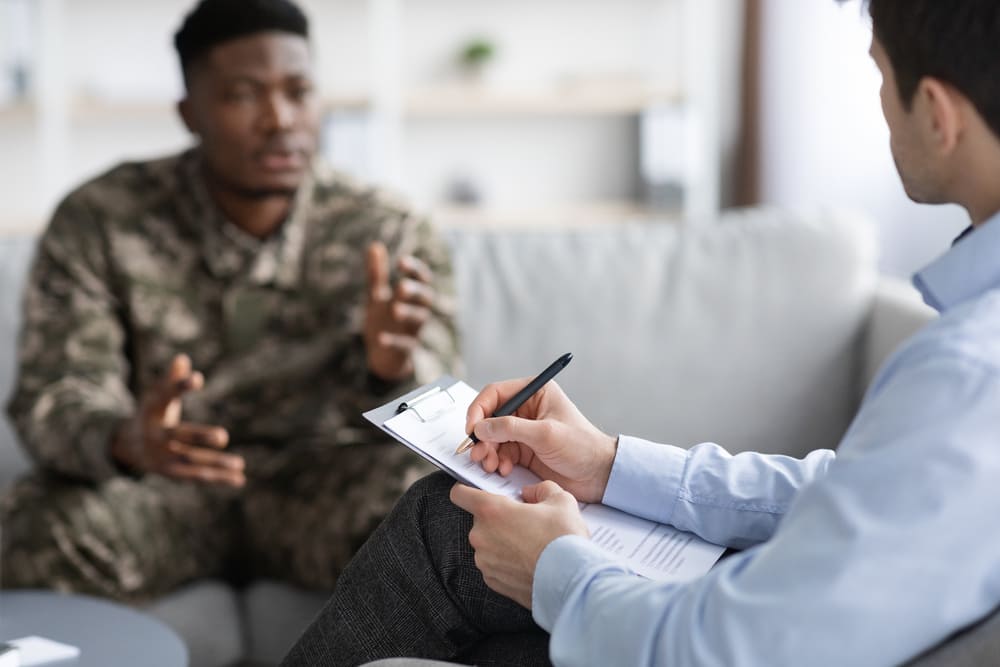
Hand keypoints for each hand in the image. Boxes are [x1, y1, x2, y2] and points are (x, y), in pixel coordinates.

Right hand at [111, 354, 244, 486]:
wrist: (126, 444)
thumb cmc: (153, 413)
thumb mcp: (158, 396)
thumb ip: (171, 379)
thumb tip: (182, 359)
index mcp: (152, 409)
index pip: (166, 396)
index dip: (180, 386)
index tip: (198, 379)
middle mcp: (155, 434)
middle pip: (177, 436)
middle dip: (199, 437)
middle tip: (223, 436)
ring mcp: (161, 455)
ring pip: (190, 460)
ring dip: (215, 463)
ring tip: (239, 464)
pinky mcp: (170, 471)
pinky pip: (195, 476)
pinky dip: (218, 478)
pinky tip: (240, 479)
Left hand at [364, 241, 435, 380]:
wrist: (381, 356)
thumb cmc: (383, 321)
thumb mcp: (377, 296)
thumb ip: (377, 274)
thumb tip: (375, 245)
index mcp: (414, 296)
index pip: (422, 278)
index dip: (415, 270)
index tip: (400, 262)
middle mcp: (418, 312)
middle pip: (426, 298)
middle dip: (416, 291)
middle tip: (401, 287)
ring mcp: (414, 331)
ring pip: (419, 321)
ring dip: (408, 314)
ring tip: (395, 309)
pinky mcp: (406, 351)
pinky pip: (405, 345)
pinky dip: (394, 342)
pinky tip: (381, 338)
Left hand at [450, 481, 588, 608]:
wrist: (572, 581)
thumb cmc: (563, 540)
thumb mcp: (560, 500)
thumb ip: (541, 489)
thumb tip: (531, 493)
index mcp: (492, 511)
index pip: (460, 494)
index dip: (467, 491)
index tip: (476, 494)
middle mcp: (481, 536)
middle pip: (480, 521)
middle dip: (499, 520)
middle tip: (524, 523)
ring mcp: (485, 561)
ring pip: (488, 544)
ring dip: (502, 543)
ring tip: (530, 546)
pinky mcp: (493, 581)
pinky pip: (494, 565)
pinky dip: (506, 563)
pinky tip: (528, 562)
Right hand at [465, 379, 617, 502]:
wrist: (598, 475)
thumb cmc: (582, 446)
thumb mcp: (546, 434)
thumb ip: (511, 428)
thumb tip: (481, 428)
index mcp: (535, 393)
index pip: (495, 394)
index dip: (479, 410)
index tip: (472, 429)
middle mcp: (527, 409)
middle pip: (490, 417)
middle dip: (481, 436)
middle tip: (478, 453)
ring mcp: (524, 431)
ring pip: (492, 437)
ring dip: (487, 451)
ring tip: (490, 465)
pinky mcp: (523, 450)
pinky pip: (499, 453)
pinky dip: (496, 462)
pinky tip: (503, 469)